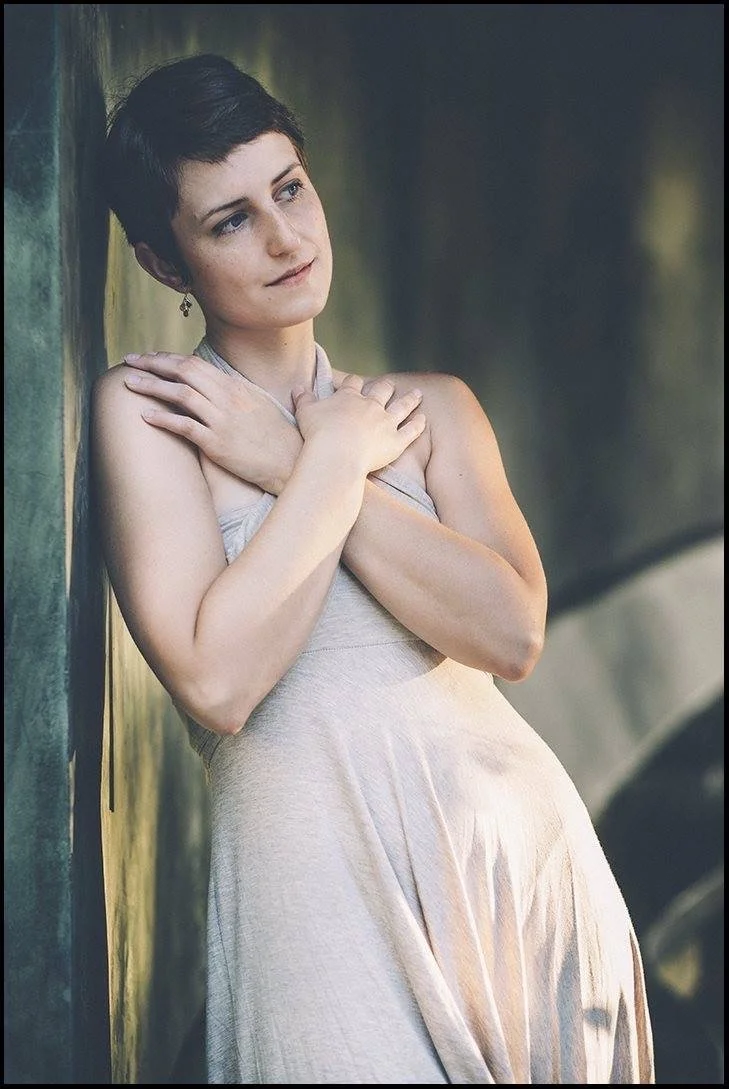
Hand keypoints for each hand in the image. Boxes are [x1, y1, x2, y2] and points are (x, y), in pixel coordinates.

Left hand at [122, 351, 301, 493]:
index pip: (195, 363)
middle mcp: (227, 398)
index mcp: (235, 386)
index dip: (168, 358)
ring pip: (180, 394)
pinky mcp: (218, 444)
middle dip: (153, 363)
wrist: (290, 462)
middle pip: (183, 371)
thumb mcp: (260, 403)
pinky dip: (163, 418)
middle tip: (129, 361)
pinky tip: (145, 415)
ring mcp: (222, 420)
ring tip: (128, 383)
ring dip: (151, 386)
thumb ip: (238, 389)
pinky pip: (185, 426)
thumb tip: (223, 379)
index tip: (150, 357)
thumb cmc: (277, 435)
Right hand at [292, 373, 425, 475]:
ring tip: (418, 394)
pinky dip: (418, 424)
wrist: (336, 455)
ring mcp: (386, 423)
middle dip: (385, 386)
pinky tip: (423, 419)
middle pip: (382, 390)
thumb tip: (296, 387)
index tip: (355, 383)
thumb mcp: (305, 412)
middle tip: (389, 384)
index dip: (355, 382)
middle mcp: (371, 406)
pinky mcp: (396, 441)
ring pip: (402, 406)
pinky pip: (411, 430)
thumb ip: (303, 399)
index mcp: (350, 397)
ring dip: (410, 399)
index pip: (354, 383)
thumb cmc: (318, 434)